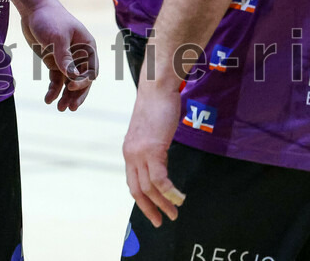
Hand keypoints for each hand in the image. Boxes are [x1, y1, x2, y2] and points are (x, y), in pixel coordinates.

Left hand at [20, 0, 97, 110]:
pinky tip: (48, 99)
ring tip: (60, 108)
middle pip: (83, 80)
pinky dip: (54, 89)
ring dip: (66, 96)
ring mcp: (67, 59)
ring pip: (70, 82)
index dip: (83, 81)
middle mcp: (80, 54)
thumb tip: (73, 78)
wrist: (34, 8)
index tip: (70, 86)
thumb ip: (65, 58)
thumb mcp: (58, 38)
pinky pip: (57, 79)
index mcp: (87, 46)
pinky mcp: (54, 61)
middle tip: (70, 108)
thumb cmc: (50, 18)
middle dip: (77, 95)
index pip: (91, 70)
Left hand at [123, 80, 185, 226]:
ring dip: (164, 204)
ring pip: (150, 188)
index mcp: (129, 151)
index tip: (153, 211)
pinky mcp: (153, 149)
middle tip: (163, 221)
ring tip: (175, 213)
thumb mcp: (151, 131)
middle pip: (138, 190)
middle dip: (150, 209)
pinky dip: (171, 192)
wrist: (157, 87)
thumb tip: (160, 159)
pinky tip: (180, 198)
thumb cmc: (157, 104)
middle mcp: (130, 154)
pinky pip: (161, 180)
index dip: (143, 200)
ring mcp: (140, 153)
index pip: (133, 183)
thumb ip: (151, 147)